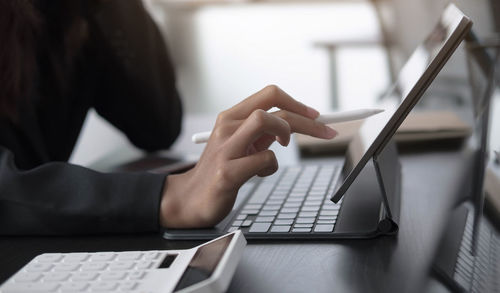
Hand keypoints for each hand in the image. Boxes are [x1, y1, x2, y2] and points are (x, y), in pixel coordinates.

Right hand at [159, 85, 336, 227]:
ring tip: (283, 147)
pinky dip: (271, 166)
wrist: (190, 198)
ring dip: (286, 132)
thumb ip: (263, 132)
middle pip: (274, 108)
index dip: (297, 102)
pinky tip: (261, 173)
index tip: (315, 115)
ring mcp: (226, 148)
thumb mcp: (241, 144)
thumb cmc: (221, 169)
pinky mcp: (227, 172)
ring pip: (265, 121)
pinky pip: (264, 159)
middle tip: (327, 132)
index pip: (269, 95)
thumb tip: (296, 122)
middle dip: (308, 120)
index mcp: (230, 117)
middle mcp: (227, 127)